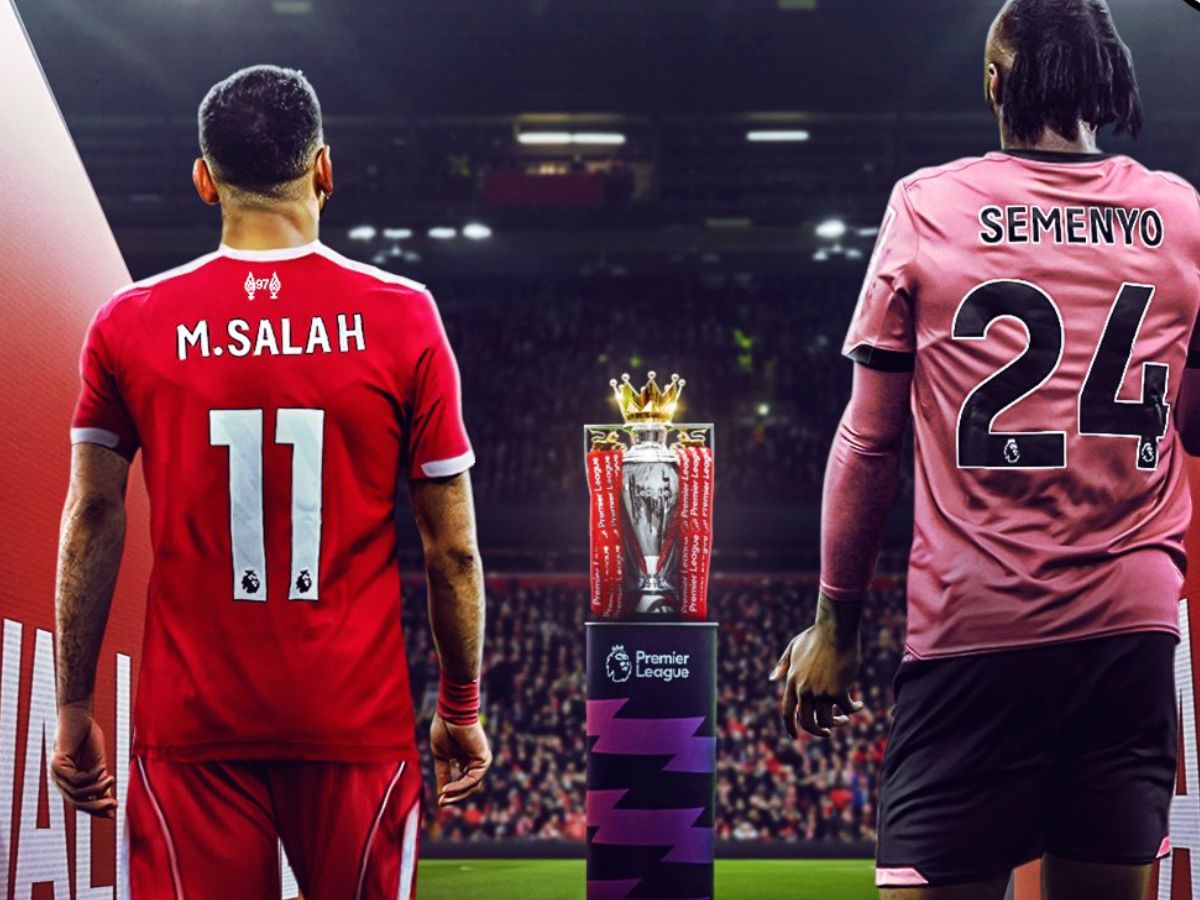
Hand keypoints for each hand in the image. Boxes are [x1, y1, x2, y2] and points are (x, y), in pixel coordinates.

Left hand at [51, 703, 115, 818]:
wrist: (78, 716)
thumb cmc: (88, 738)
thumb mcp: (98, 765)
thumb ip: (100, 783)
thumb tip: (111, 805)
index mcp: (68, 783)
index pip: (80, 804)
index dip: (95, 810)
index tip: (113, 814)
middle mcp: (58, 781)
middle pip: (76, 803)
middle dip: (96, 806)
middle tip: (114, 804)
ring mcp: (55, 774)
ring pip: (77, 793)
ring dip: (97, 788)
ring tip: (111, 778)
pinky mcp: (56, 764)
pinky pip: (76, 779)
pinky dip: (91, 775)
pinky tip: (101, 766)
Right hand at [431, 714, 491, 806]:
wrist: (451, 712)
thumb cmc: (445, 728)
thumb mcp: (441, 757)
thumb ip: (443, 775)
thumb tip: (442, 795)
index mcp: (465, 760)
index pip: (462, 782)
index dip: (451, 793)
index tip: (440, 802)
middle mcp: (475, 761)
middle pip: (469, 787)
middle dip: (455, 796)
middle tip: (442, 803)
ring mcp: (481, 760)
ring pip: (472, 786)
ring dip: (457, 794)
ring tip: (444, 797)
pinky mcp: (484, 758)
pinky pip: (473, 779)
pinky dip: (460, 785)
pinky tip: (448, 788)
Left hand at [771, 596, 864, 738]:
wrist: (835, 630)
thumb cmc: (816, 637)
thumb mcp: (794, 648)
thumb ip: (783, 664)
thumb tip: (772, 678)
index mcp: (792, 681)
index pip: (787, 712)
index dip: (790, 727)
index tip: (794, 737)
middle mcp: (804, 690)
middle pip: (807, 723)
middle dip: (817, 732)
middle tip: (827, 732)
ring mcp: (820, 692)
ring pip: (827, 721)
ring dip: (838, 723)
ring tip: (845, 718)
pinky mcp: (838, 690)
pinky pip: (846, 709)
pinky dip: (854, 709)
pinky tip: (860, 704)